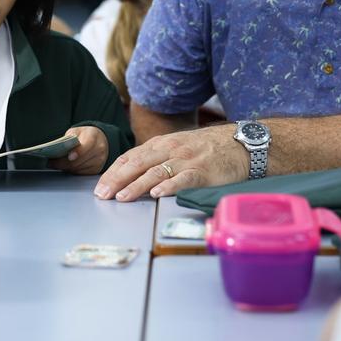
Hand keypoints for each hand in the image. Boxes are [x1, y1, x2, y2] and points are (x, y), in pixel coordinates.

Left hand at [48, 125, 108, 174]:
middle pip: (79, 161)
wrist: (99, 140)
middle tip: (52, 162)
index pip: (85, 146)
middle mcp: (99, 149)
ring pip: (78, 169)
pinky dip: (73, 170)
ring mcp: (99, 160)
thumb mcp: (77, 131)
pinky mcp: (97, 169)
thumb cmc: (85, 135)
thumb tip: (60, 148)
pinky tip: (68, 166)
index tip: (68, 157)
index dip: (77, 152)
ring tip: (58, 163)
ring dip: (66, 167)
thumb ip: (69, 138)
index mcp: (93, 136)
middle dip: (63, 163)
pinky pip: (81, 173)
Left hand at [93, 125, 246, 201]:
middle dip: (117, 179)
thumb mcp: (178, 146)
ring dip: (137, 185)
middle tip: (102, 195)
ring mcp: (187, 160)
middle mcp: (171, 149)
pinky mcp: (203, 171)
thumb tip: (132, 175)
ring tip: (122, 197)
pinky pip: (183, 179)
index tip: (100, 187)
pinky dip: (169, 186)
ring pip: (157, 172)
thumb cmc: (207, 148)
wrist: (240, 143)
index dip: (113, 172)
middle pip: (138, 164)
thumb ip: (157, 158)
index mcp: (162, 144)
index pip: (131, 157)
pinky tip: (157, 194)